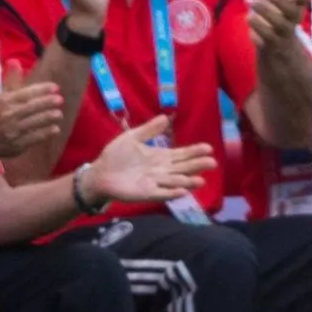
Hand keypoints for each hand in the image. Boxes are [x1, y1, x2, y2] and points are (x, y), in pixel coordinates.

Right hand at [0, 68, 63, 159]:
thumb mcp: (3, 97)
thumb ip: (12, 80)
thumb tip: (14, 60)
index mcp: (5, 101)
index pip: (25, 93)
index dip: (41, 89)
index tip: (55, 87)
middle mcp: (8, 115)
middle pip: (31, 107)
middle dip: (46, 103)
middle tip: (60, 99)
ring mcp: (13, 130)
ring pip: (34, 122)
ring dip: (47, 117)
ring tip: (58, 114)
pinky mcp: (17, 144)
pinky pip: (34, 138)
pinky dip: (45, 133)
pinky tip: (55, 129)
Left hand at [87, 116, 217, 204]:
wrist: (99, 173)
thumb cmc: (116, 155)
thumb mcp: (132, 137)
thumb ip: (149, 130)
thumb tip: (165, 117)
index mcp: (161, 156)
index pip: (182, 154)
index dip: (195, 151)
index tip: (208, 148)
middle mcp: (163, 170)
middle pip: (184, 168)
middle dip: (197, 166)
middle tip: (212, 162)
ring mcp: (156, 183)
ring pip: (176, 182)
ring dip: (188, 182)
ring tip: (201, 180)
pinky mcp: (146, 194)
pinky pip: (162, 194)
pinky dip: (172, 193)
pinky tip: (182, 191)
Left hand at [247, 0, 310, 50]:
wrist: (277, 41)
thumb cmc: (279, 9)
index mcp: (298, 3)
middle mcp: (294, 18)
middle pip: (287, 8)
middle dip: (271, 0)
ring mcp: (283, 32)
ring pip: (274, 23)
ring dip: (259, 14)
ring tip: (253, 10)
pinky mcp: (271, 44)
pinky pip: (261, 37)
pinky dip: (254, 30)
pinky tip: (252, 23)